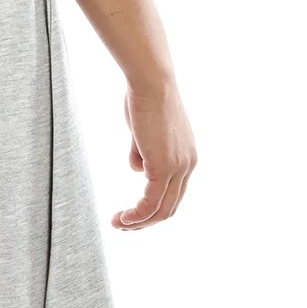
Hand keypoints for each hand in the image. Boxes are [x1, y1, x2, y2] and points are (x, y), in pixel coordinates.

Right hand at [112, 80, 196, 229]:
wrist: (152, 82)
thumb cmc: (144, 98)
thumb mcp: (144, 131)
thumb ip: (142, 152)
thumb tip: (138, 169)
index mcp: (186, 157)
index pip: (173, 193)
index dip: (153, 206)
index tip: (132, 211)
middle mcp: (187, 165)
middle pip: (170, 207)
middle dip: (146, 221)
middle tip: (124, 225)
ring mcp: (178, 168)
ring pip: (161, 209)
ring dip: (139, 222)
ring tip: (118, 224)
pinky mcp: (163, 168)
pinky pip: (150, 202)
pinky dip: (137, 215)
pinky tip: (123, 218)